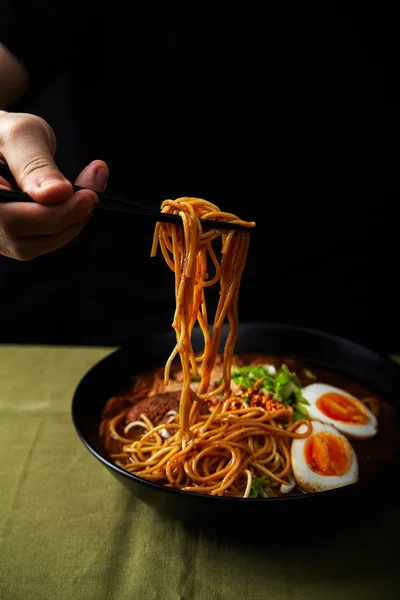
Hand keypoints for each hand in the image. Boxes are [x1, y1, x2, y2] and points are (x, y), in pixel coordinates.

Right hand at [0, 110, 108, 259]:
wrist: (2, 141)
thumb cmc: (5, 131)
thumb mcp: (21, 134)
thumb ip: (36, 165)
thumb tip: (57, 194)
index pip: (10, 220)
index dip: (53, 214)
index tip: (89, 196)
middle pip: (23, 242)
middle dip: (68, 219)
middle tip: (95, 194)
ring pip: (33, 248)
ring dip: (70, 225)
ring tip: (90, 192)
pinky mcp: (9, 239)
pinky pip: (39, 242)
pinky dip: (65, 225)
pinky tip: (77, 202)